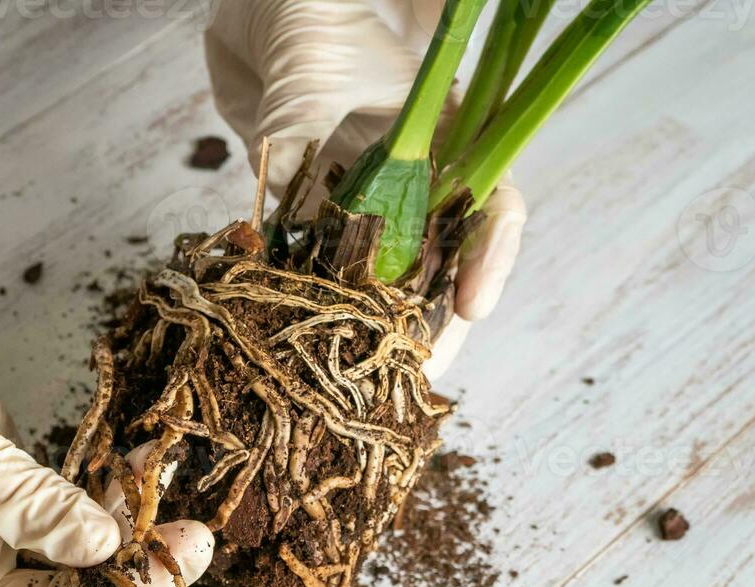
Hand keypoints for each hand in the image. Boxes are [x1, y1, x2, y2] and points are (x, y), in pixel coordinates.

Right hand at [0, 232, 213, 586]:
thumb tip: (105, 547)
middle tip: (186, 557)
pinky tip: (149, 471)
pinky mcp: (12, 491)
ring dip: (128, 540)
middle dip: (123, 585)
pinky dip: (109, 493)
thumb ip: (33, 509)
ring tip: (187, 524)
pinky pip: (72, 506)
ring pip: (72, 557)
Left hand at [205, 0, 526, 378]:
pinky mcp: (316, 219)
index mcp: (446, 140)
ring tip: (370, 382)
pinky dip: (314, 309)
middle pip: (441, 264)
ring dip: (376, 332)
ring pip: (386, 283)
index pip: (490, 205)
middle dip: (432, 326)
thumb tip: (279, 206)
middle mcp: (414, 180)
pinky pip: (322, 275)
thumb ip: (299, 137)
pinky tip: (306, 345)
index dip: (488, 258)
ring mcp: (366, 204)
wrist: (263, 16)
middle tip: (418, 376)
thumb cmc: (311, 26)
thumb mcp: (312, 77)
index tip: (472, 306)